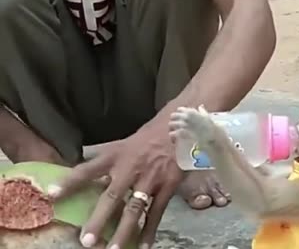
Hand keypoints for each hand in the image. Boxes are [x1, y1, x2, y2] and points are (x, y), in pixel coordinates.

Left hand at [48, 130, 182, 248]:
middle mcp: (130, 168)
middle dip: (99, 219)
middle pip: (112, 196)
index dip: (70, 181)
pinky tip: (144, 245)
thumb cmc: (149, 136)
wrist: (180, 128)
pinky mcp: (168, 186)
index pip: (88, 169)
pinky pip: (157, 211)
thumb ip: (105, 156)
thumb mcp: (123, 142)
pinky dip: (150, 230)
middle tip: (87, 241)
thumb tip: (83, 164)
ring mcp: (150, 178)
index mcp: (116, 155)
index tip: (51, 195)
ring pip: (135, 208)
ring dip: (124, 231)